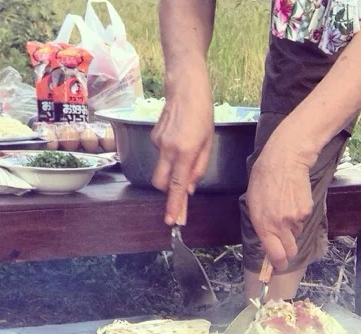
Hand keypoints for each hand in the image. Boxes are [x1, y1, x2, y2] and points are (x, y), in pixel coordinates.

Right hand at [151, 74, 213, 224]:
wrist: (184, 85)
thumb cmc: (201, 112)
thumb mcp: (208, 143)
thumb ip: (198, 168)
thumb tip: (189, 188)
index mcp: (184, 152)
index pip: (176, 186)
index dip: (174, 205)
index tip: (172, 221)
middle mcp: (167, 149)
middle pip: (161, 183)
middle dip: (169, 192)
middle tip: (181, 193)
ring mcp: (157, 143)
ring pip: (161, 169)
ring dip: (172, 170)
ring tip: (187, 150)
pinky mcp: (153, 136)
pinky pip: (161, 154)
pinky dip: (170, 155)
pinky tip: (179, 139)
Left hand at [245, 132, 315, 270]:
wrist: (285, 160)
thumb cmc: (264, 179)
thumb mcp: (253, 204)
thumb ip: (261, 226)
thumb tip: (269, 244)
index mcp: (263, 225)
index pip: (275, 256)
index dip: (279, 264)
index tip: (279, 266)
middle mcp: (280, 226)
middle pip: (290, 251)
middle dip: (287, 251)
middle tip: (284, 245)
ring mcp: (295, 219)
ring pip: (296, 234)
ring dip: (292, 228)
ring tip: (285, 208)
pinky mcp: (306, 211)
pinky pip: (303, 221)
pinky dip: (299, 216)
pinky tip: (293, 200)